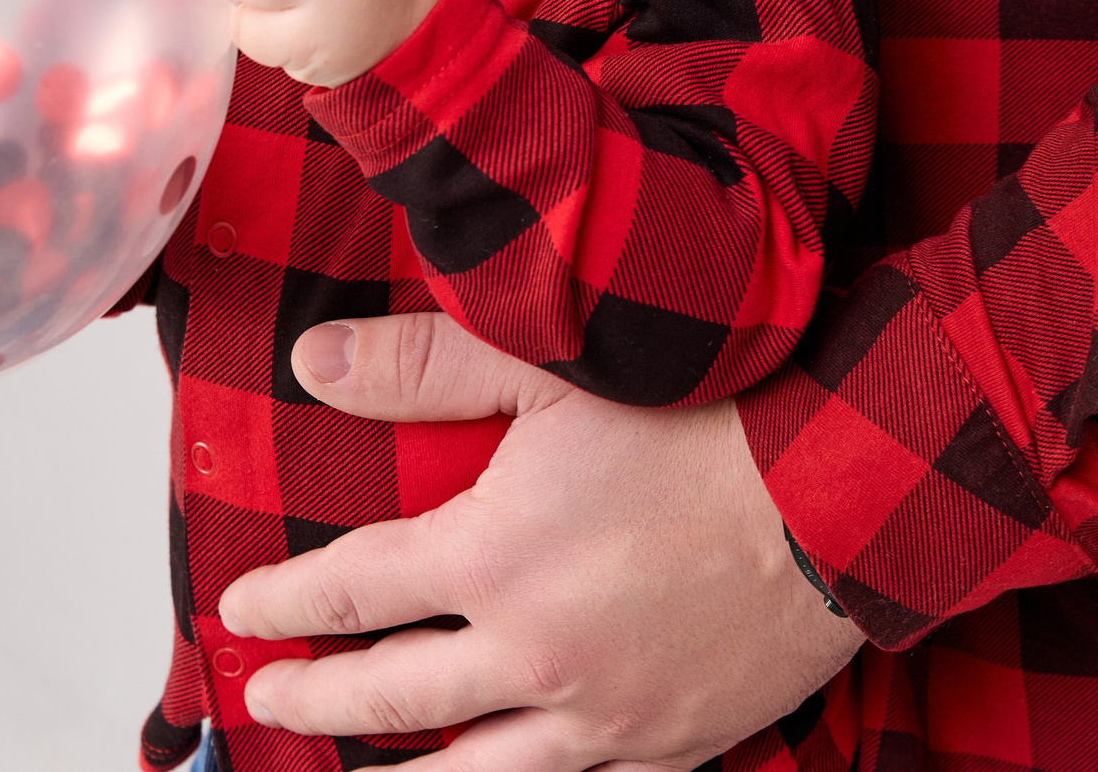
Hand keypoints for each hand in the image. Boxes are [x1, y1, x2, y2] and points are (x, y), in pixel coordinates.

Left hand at [217, 313, 863, 770]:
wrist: (854, 489)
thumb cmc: (713, 415)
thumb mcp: (551, 364)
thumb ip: (421, 365)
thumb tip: (313, 364)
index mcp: (494, 560)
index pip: (352, 593)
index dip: (286, 601)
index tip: (243, 606)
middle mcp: (536, 655)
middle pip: (393, 698)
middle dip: (317, 699)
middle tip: (268, 697)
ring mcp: (606, 716)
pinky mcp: (672, 745)